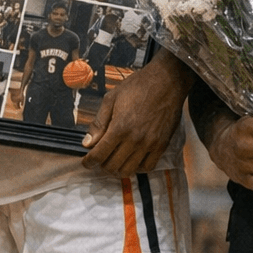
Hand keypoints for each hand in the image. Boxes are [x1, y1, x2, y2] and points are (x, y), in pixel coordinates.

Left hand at [81, 58, 184, 174]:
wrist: (167, 82)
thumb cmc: (138, 86)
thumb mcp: (111, 99)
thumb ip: (99, 123)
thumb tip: (87, 143)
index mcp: (120, 127)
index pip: (99, 155)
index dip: (89, 162)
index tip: (86, 162)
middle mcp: (135, 139)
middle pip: (112, 166)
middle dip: (102, 165)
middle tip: (100, 158)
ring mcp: (150, 144)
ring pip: (129, 170)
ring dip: (117, 169)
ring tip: (114, 160)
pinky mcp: (162, 145)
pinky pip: (147, 167)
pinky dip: (137, 168)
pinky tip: (131, 159)